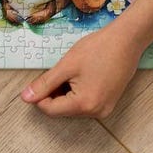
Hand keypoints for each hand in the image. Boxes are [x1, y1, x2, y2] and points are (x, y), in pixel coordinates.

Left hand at [20, 24, 141, 117]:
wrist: (127, 40)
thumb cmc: (97, 49)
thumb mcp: (66, 65)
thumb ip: (45, 84)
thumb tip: (26, 98)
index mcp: (84, 105)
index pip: (51, 110)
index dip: (39, 96)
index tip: (39, 79)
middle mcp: (96, 113)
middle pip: (62, 110)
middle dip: (54, 93)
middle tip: (58, 71)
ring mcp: (105, 109)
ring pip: (73, 107)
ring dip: (65, 92)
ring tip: (72, 71)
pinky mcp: (109, 103)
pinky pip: (85, 103)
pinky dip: (77, 92)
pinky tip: (81, 75)